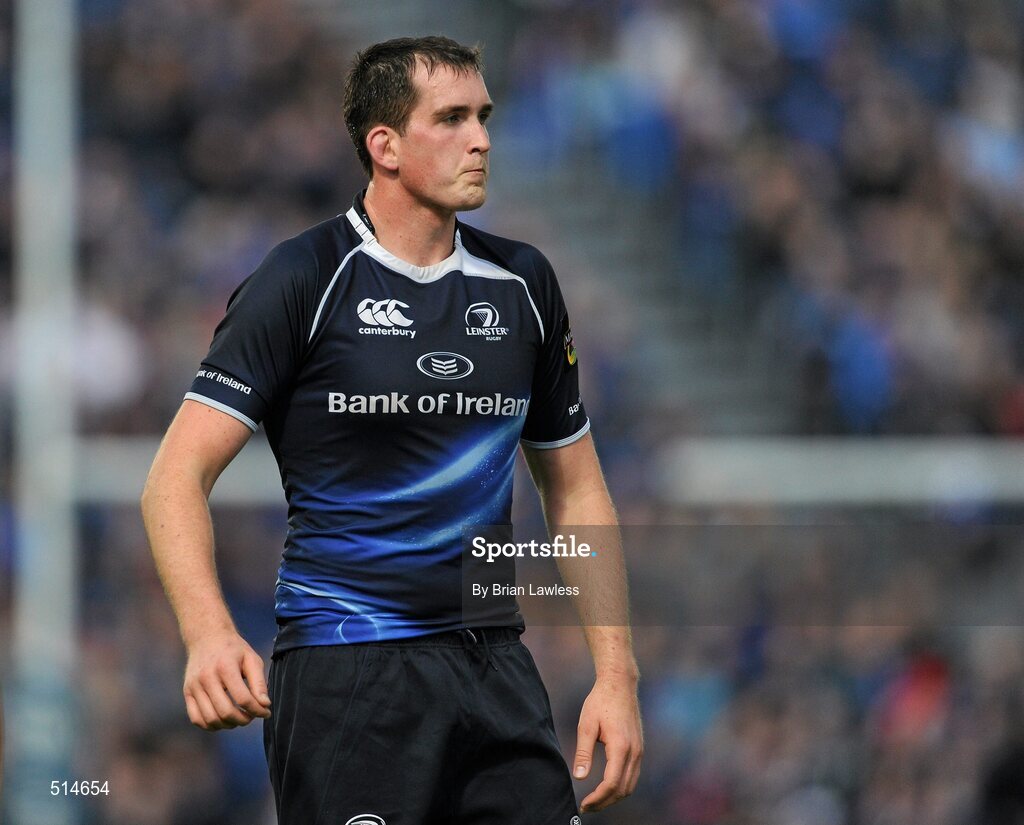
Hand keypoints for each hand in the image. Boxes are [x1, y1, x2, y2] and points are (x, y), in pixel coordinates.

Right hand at [183, 632, 271, 730]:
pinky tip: (223, 719)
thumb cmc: (234, 649)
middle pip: (225, 712)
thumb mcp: (252, 659)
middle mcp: (207, 677)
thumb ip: (259, 682)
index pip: (243, 698)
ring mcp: (194, 686)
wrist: (207, 637)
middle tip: (252, 716)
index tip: (266, 713)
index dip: (257, 710)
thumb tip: (265, 705)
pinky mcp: (187, 692)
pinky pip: (197, 719)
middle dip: (243, 720)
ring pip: (211, 719)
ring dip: (228, 725)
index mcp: (226, 667)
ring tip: (238, 718)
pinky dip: (211, 725)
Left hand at [573, 673, 642, 811]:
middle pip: (623, 790)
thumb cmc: (600, 702)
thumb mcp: (586, 725)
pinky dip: (621, 786)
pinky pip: (633, 775)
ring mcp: (639, 751)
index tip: (583, 804)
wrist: (620, 684)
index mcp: (621, 747)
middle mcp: (634, 752)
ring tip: (595, 800)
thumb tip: (579, 777)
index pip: (611, 784)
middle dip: (605, 802)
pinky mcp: (639, 748)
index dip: (598, 798)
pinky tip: (607, 786)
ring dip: (614, 796)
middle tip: (587, 806)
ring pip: (630, 785)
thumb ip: (583, 752)